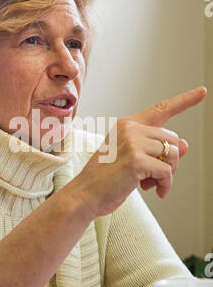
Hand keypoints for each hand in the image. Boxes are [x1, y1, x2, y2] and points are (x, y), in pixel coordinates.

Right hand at [72, 86, 206, 218]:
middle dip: (170, 161)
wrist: (84, 195)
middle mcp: (130, 129)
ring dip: (167, 174)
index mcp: (127, 125)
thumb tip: (184, 145)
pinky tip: (156, 192)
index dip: (184, 100)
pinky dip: (166, 185)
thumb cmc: (105, 178)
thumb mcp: (133, 159)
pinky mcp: (137, 161)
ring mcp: (133, 143)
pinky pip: (167, 172)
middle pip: (172, 139)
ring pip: (172, 154)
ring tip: (150, 184)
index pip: (161, 109)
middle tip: (155, 176)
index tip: (202, 92)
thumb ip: (157, 150)